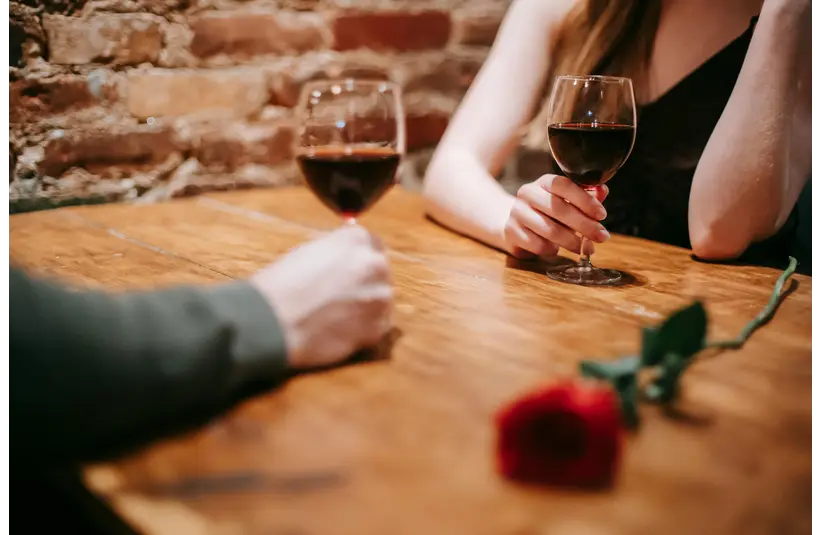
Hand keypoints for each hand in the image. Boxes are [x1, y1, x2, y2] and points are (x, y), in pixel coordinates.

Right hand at [250, 225, 392, 369]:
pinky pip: (378, 325)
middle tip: (342, 294)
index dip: (360, 259)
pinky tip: (340, 329)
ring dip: (366, 305)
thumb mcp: (309, 251)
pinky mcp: (378, 326)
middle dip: (365, 281)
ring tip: (337, 315)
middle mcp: (375, 263)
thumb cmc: (282, 285)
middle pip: (379, 271)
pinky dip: (364, 328)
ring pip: (381, 298)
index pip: (372, 244)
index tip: (351, 270)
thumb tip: (346, 260)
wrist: (274, 321)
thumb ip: (337, 252)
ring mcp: (380, 296)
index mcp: (357, 239)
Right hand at [503, 174, 610, 258]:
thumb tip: (602, 191)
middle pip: (558, 208)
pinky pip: (537, 245)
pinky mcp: (510, 231)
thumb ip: (586, 196)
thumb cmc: (548, 212)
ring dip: (571, 241)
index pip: (564, 185)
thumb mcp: (568, 202)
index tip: (602, 215)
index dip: (585, 200)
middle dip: (584, 225)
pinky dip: (552, 250)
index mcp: (544, 182)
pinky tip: (556, 250)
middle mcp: (527, 193)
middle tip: (602, 236)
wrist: (517, 225)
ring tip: (584, 248)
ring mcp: (517, 212)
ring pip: (548, 229)